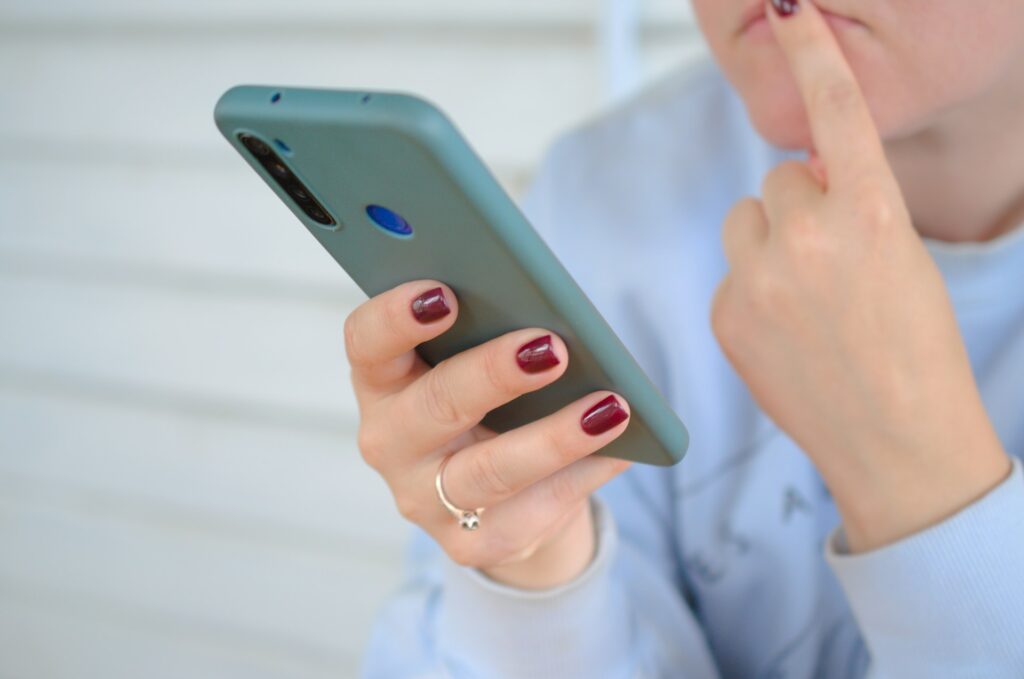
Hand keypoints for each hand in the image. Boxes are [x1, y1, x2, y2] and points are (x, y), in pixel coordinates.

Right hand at [344, 280, 631, 588]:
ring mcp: (424, 499)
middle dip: (493, 375)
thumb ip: (493, 328)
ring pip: (489, 471)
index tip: (444, 291)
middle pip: (434, 406)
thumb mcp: (476, 358)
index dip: (396, 316)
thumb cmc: (489, 398)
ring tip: (610, 407)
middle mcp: (390, 440)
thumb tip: (556, 314)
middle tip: (551, 348)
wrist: (502, 492)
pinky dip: (582, 476)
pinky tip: (620, 450)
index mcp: (383, 378)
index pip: (367, 341)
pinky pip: (531, 511)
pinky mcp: (470, 544)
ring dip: (554, 436)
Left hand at [710, 0, 1010, 551]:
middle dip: (802, 206)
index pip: (835, 112)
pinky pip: (730, 272)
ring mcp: (759, 279)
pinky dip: (752, 291)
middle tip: (832, 263)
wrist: (898, 442)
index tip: (790, 7)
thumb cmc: (916, 349)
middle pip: (779, 178)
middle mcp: (810, 237)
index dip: (813, 52)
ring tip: (807, 298)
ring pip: (745, 219)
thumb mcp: (904, 258)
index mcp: (873, 215)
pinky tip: (786, 333)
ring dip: (769, 241)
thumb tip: (799, 177)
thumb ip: (851, 206)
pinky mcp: (726, 316)